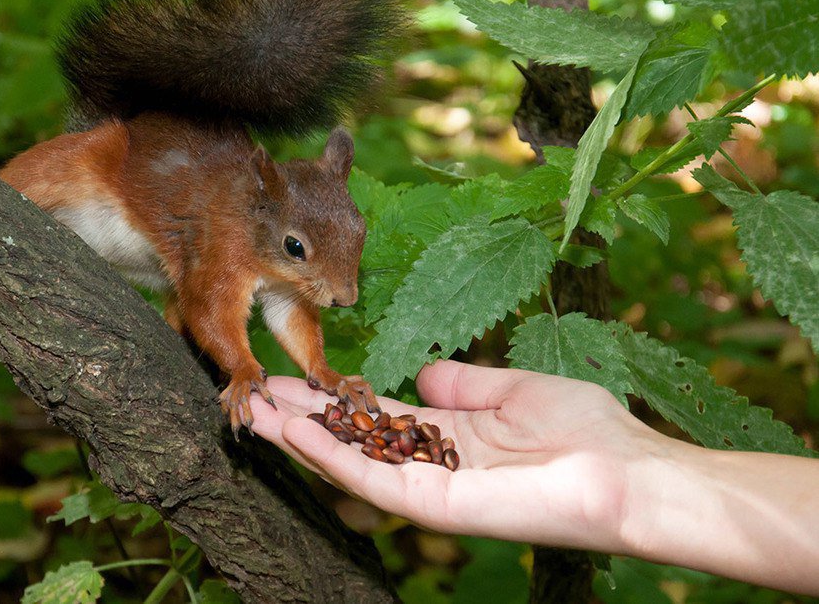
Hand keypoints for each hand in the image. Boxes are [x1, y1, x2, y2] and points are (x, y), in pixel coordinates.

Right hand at [251, 360, 660, 553]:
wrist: (627, 474)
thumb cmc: (586, 430)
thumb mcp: (514, 389)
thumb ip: (465, 383)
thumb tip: (422, 373)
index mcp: (448, 437)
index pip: (375, 418)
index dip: (332, 400)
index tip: (291, 378)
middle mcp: (430, 465)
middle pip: (351, 440)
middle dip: (302, 418)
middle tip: (251, 393)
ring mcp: (429, 489)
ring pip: (349, 463)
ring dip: (300, 438)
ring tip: (255, 411)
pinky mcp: (436, 506)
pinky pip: (373, 480)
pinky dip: (331, 456)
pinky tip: (296, 432)